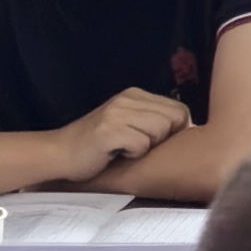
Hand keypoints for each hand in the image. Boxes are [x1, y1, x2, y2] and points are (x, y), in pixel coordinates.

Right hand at [53, 88, 190, 181]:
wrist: (58, 154)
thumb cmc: (98, 147)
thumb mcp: (128, 124)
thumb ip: (155, 121)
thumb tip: (192, 129)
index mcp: (135, 95)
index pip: (180, 110)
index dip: (174, 131)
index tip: (152, 141)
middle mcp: (127, 98)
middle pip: (175, 120)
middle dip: (160, 139)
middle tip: (135, 146)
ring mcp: (117, 113)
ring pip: (160, 131)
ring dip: (145, 147)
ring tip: (123, 149)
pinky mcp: (109, 130)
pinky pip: (142, 145)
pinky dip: (132, 155)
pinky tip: (114, 154)